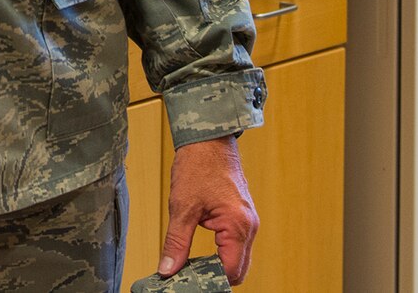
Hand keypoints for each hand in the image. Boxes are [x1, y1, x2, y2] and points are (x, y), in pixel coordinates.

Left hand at [161, 136, 257, 283]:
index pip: (230, 271)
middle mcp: (249, 226)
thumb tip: (168, 269)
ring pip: (238, 258)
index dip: (210, 280)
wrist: (208, 139)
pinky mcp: (242, 216)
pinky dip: (221, 252)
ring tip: (192, 265)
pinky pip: (236, 244)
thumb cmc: (198, 165)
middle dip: (216, 276)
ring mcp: (248, 221)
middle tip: (190, 277)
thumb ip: (176, 242)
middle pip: (238, 269)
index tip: (189, 281)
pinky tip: (202, 251)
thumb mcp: (182, 206)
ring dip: (218, 264)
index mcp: (238, 225)